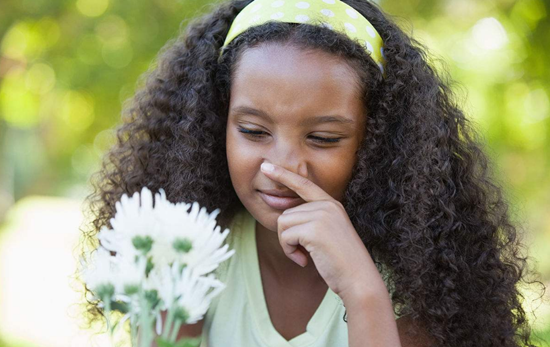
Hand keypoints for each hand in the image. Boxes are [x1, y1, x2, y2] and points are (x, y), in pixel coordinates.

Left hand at [260, 162, 384, 302]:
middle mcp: (327, 206)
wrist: (359, 279)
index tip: (266, 166)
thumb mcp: (327, 234)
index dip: (283, 174)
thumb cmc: (341, 262)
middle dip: (287, 236)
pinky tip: (304, 260)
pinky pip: (285, 236)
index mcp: (332, 204)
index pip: (303, 184)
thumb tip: (282, 216)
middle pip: (286, 213)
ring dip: (287, 244)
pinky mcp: (314, 229)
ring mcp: (322, 216)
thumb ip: (310, 221)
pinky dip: (289, 251)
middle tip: (302, 252)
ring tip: (304, 255)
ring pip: (283, 223)